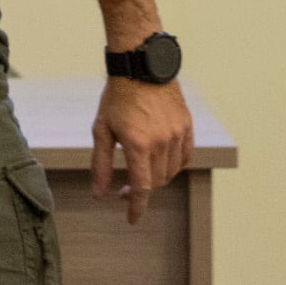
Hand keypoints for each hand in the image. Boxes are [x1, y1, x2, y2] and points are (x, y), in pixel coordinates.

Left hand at [92, 76, 192, 223]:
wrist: (140, 65)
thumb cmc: (116, 97)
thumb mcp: (102, 130)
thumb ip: (101, 165)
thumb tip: (98, 195)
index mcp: (139, 145)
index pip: (142, 188)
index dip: (137, 207)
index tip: (132, 219)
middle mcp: (162, 142)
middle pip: (157, 182)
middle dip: (141, 191)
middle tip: (125, 189)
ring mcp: (178, 134)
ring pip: (172, 171)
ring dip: (157, 179)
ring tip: (141, 173)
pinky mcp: (187, 126)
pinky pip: (185, 156)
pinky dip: (174, 166)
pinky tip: (161, 163)